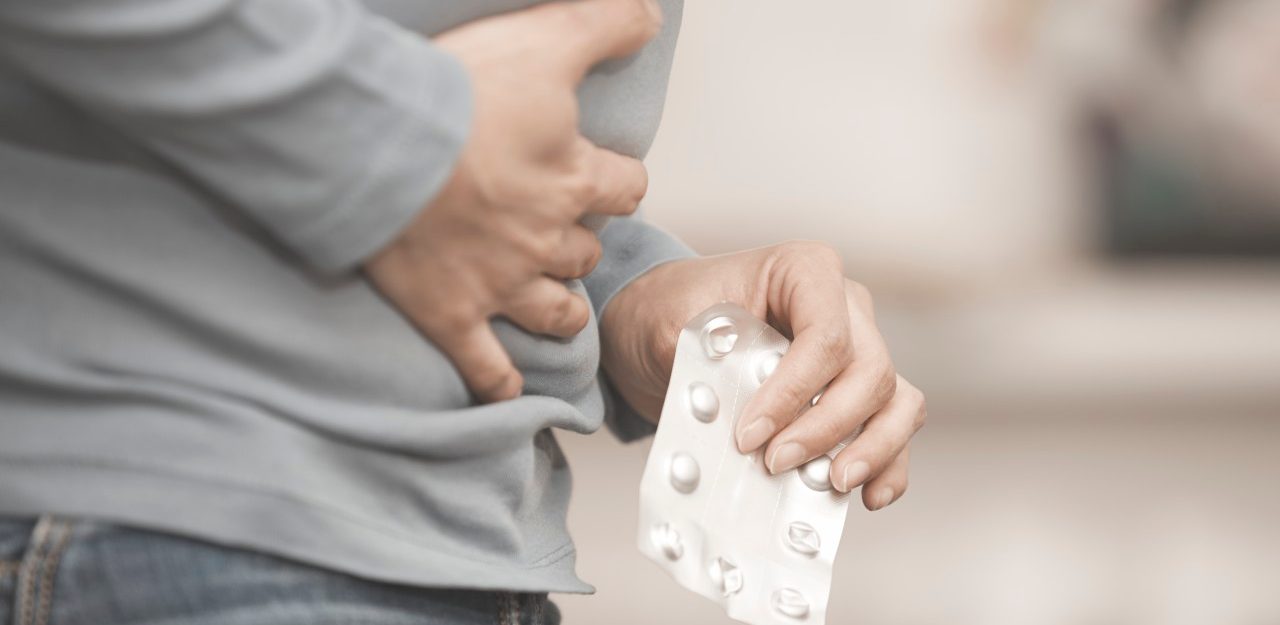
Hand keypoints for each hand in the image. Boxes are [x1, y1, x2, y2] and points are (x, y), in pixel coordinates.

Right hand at [364, 0, 661, 402]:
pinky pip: (486, 366)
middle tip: (561, 230)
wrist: (374, 144)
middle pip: (589, 253)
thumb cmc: (456, 93)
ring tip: (558, 305)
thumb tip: (651, 14)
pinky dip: (499, 380)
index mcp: (573, 180)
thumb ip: (606, 24)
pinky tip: (510, 388)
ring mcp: (498, 285)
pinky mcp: (450, 315)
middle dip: (582, 242)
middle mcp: (546, 241)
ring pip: (556, 312)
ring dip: (561, 309)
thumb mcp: (545, 39)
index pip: (626, 189)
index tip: (604, 177)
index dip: (618, 182)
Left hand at [600, 242, 926, 510]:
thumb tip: (721, 408)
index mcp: (805, 271)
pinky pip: (893, 427)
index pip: (825, 335)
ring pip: (896, 400)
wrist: (666, 327)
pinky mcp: (857, 394)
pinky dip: (889, 463)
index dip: (793, 392)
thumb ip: (702, 361)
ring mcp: (858, 350)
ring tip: (834, 483)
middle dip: (826, 427)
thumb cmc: (675, 310)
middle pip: (869, 371)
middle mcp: (846, 307)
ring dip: (874, 448)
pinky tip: (869, 496)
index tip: (749, 434)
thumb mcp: (671, 322)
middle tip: (775, 463)